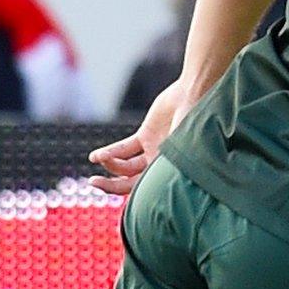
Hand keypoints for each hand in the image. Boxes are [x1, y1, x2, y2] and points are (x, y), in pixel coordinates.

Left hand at [88, 78, 192, 195]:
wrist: (194, 93)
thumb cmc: (193, 123)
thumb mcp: (178, 151)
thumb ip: (161, 170)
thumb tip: (143, 190)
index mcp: (171, 173)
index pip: (145, 192)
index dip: (126, 195)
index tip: (108, 191)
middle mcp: (161, 165)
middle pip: (131, 183)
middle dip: (111, 185)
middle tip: (94, 182)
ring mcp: (153, 150)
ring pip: (125, 166)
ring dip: (109, 164)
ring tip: (96, 158)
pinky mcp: (146, 135)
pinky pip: (124, 149)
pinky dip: (110, 153)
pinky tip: (96, 156)